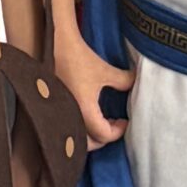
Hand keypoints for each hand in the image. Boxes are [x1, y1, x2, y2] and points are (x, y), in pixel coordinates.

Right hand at [55, 32, 133, 149]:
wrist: (53, 42)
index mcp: (83, 111)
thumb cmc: (78, 56)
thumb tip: (134, 86)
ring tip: (98, 121)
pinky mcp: (52, 105)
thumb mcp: (106, 70)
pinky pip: (66, 125)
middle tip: (113, 125)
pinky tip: (83, 113)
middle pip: (88, 143)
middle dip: (103, 137)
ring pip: (74, 137)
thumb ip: (124, 81)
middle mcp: (69, 116)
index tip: (124, 120)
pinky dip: (77, 127)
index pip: (104, 135)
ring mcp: (58, 112)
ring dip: (89, 135)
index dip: (118, 131)